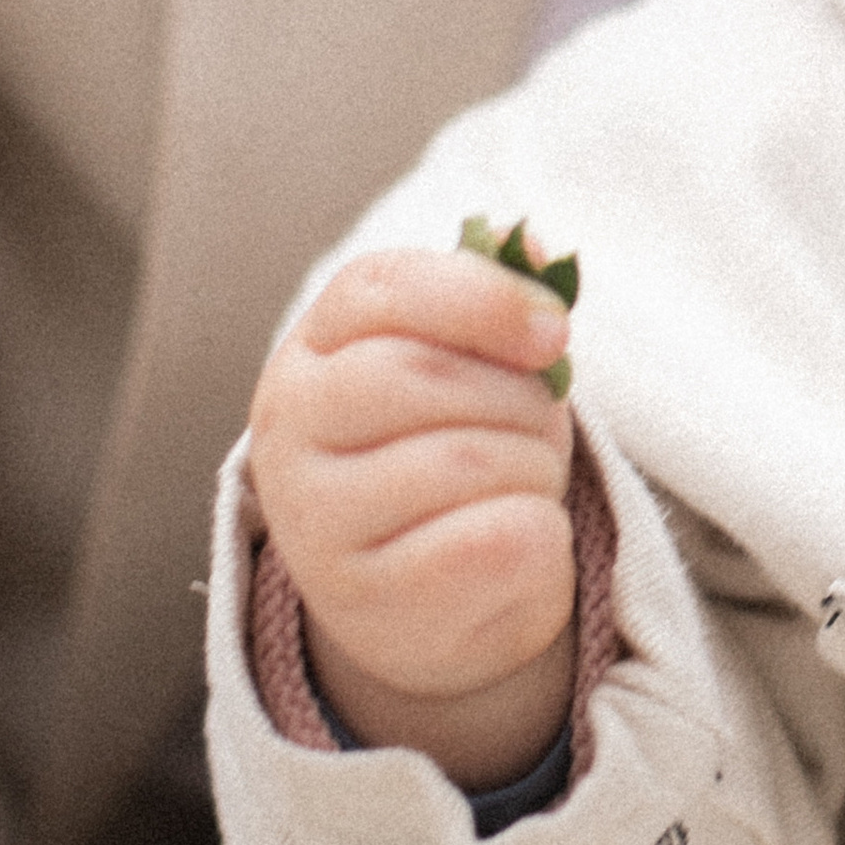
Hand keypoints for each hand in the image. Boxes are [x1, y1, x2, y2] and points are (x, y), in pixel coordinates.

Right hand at [248, 244, 578, 788]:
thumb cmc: (455, 449)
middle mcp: (288, 434)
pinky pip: (495, 537)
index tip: (556, 329)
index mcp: (309, 353)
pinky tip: (518, 536)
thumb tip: (534, 244)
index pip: (382, 287)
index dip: (483, 296)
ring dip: (535, 465)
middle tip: (539, 425)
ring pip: (467, 461)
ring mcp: (314, 523)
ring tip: (522, 481)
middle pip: (425, 376)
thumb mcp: (469, 365)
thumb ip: (495, 299)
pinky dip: (540, 530)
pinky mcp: (364, 600)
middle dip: (518, 397)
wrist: (433, 598)